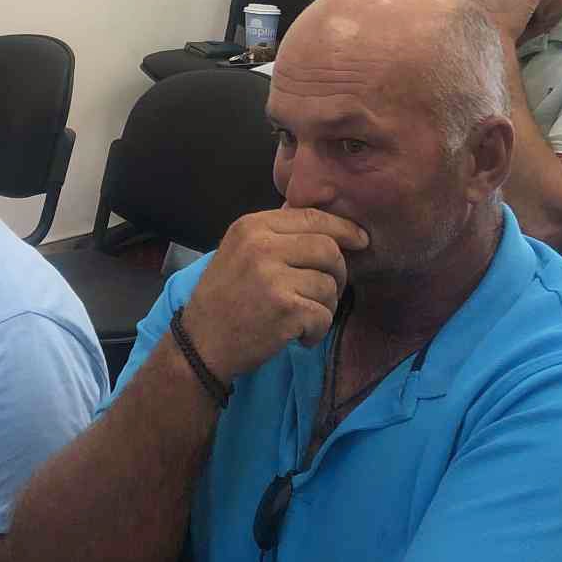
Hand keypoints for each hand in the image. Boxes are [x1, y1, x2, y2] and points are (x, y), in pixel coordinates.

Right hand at [178, 209, 367, 379]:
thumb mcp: (240, 251)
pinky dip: (317, 331)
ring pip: (329, 285)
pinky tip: (299, 336)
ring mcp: (273, 278)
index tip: (360, 239)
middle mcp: (262, 246)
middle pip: (328, 248)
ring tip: (304, 318)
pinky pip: (323, 315)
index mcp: (252, 226)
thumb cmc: (224, 298)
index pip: (311, 217)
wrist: (201, 343)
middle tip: (327, 292)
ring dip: (325, 307)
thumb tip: (327, 226)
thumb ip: (277, 235)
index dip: (342, 228)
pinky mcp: (285, 310)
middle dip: (338, 272)